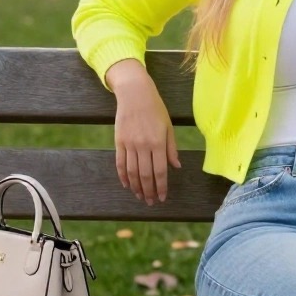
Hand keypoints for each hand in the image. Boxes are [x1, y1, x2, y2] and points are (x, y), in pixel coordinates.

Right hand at [106, 59, 181, 204]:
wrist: (134, 93)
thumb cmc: (156, 109)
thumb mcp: (169, 127)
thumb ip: (172, 148)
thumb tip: (176, 167)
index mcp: (158, 142)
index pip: (160, 171)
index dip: (161, 187)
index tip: (162, 198)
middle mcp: (143, 145)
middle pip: (145, 175)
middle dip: (149, 191)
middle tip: (151, 202)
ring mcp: (129, 144)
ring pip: (132, 172)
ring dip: (136, 187)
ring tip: (140, 196)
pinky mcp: (119, 142)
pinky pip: (120, 163)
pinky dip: (123, 176)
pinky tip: (126, 184)